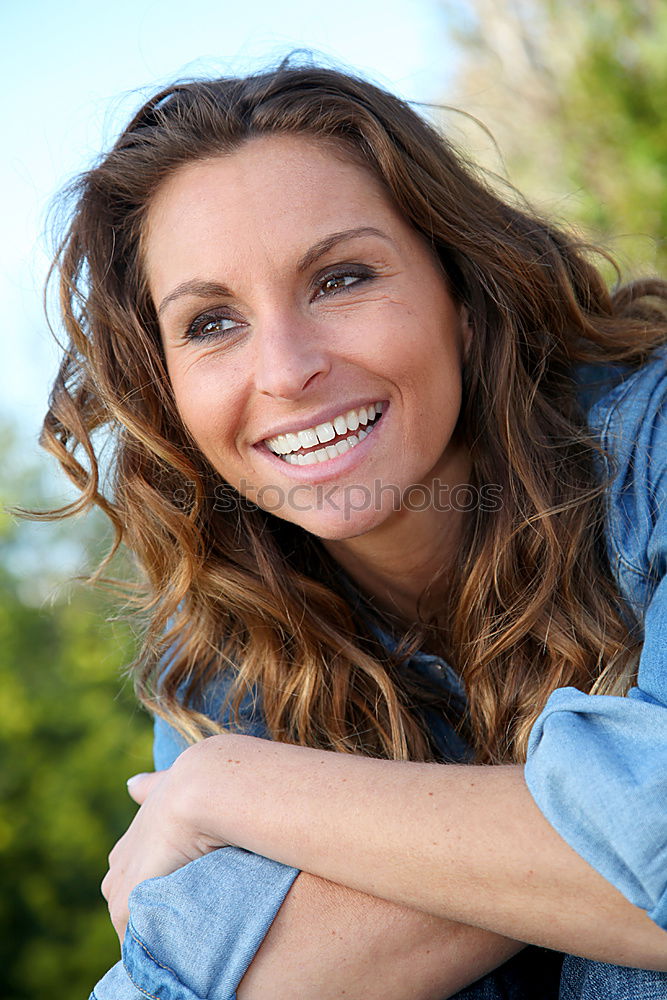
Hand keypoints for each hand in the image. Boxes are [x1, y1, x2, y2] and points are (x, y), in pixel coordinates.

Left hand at [101, 756, 225, 942]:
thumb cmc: (191, 786)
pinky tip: (178, 948)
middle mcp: (117, 866)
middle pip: (127, 906)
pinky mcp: (125, 904)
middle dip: (149, 917)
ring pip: (132, 924)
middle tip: (183, 924)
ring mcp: (118, 886)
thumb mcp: (164, 787)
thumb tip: (132, 784)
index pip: (132, 880)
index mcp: (127, 845)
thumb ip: (149, 788)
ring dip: (154, 935)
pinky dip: (155, 945)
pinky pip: (136, 938)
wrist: (195, 791)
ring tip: (183, 942)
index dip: (153, 893)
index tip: (174, 900)